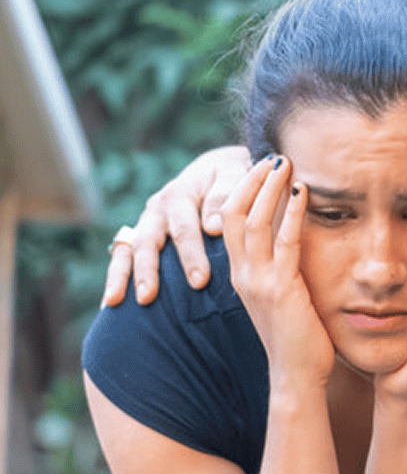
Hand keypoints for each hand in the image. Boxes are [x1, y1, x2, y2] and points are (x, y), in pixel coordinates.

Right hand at [101, 146, 251, 307]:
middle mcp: (157, 210)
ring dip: (121, 276)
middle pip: (147, 242)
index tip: (199, 281)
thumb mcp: (232, 175)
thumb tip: (212, 228)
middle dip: (148, 270)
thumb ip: (224, 197)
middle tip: (148, 296)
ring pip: (127, 250)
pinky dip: (115, 278)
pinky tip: (108, 304)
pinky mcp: (142, 237)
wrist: (217, 169)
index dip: (190, 255)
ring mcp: (146, 224)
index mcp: (179, 195)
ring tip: (113, 302)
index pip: (184, 228)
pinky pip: (123, 258)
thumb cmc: (230, 176)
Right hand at [222, 156, 334, 388]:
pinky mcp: (281, 289)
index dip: (243, 190)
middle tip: (272, 154)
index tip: (263, 167)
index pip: (230, 220)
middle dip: (251, 180)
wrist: (297, 376)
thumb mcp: (283, 295)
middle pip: (233, 213)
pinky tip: (304, 191)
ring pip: (254, 221)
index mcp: (241, 274)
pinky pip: (285, 242)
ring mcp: (258, 281)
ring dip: (270, 187)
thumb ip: (282, 267)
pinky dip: (294, 212)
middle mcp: (243, 274)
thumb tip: (295, 236)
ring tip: (285, 161)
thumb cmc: (298, 337)